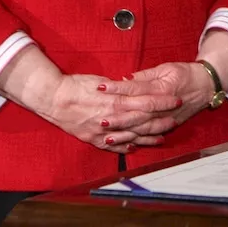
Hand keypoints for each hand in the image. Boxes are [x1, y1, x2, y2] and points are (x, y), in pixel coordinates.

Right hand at [0, 47, 182, 154]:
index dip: (162, 102)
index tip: (175, 99)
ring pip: (130, 136)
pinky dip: (125, 146)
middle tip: (175, 119)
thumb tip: (133, 86)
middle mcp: (111, 118)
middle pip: (142, 121)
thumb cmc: (76, 85)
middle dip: (160, 121)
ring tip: (162, 137)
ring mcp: (102, 132)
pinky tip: (136, 146)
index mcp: (114, 100)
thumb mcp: (101, 80)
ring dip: (147, 137)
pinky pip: (112, 145)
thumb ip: (119, 87)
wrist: (52, 99)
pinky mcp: (93, 139)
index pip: (145, 102)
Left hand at [100, 62, 220, 139]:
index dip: (117, 88)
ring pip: (142, 128)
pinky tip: (125, 145)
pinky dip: (138, 141)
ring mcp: (166, 118)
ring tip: (107, 136)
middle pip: (136, 112)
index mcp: (161, 88)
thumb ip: (145, 75)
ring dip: (124, 133)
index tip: (100, 88)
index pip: (134, 88)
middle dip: (117, 116)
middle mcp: (163, 106)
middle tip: (99, 118)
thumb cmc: (185, 74)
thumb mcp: (166, 68)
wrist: (206, 85)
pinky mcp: (168, 126)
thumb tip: (125, 80)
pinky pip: (151, 136)